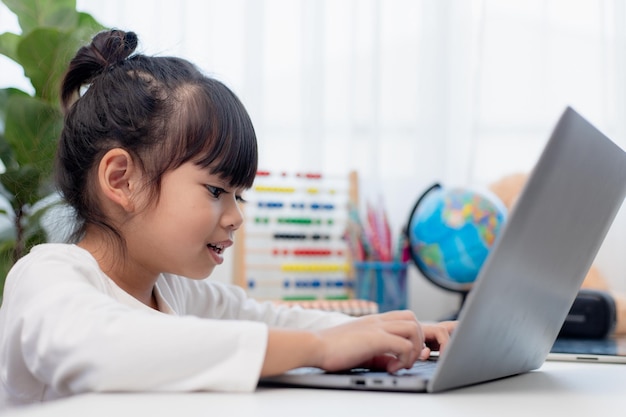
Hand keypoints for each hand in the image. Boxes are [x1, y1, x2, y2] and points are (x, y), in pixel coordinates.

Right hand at [314, 311, 454, 373]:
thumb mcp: (360, 349)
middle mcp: (377, 321)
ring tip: (401, 364)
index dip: (411, 335)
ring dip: (413, 349)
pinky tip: (391, 369)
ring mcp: (376, 327)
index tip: (404, 355)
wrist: (314, 346)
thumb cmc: (331, 349)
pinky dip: (404, 359)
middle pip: (413, 318)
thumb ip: (379, 353)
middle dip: (417, 340)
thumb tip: (395, 363)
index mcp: (373, 321)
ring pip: (413, 328)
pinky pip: (404, 344)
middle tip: (405, 358)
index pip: (403, 317)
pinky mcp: (375, 338)